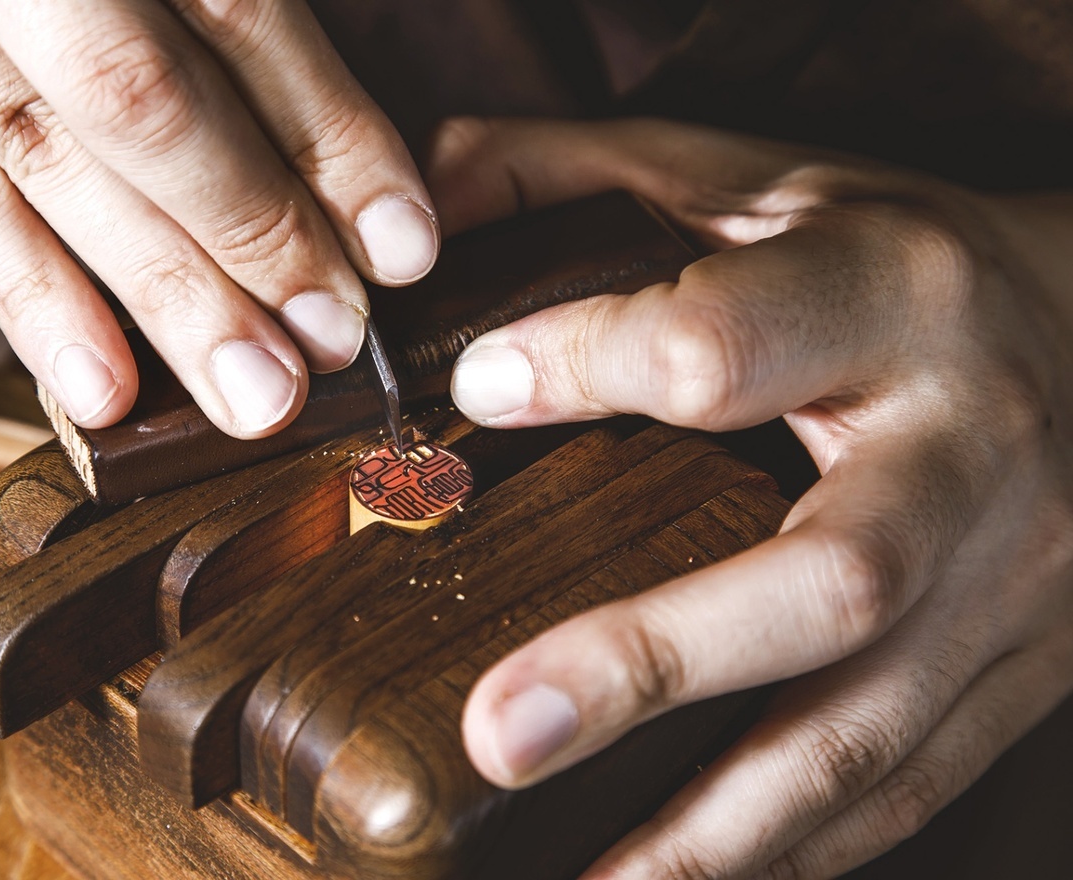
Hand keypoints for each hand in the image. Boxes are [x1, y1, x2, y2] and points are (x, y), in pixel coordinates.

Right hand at [0, 0, 437, 435]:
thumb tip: (313, 105)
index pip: (232, 6)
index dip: (327, 132)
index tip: (400, 239)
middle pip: (136, 99)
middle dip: (252, 236)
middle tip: (335, 342)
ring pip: (34, 161)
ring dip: (156, 295)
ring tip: (251, 395)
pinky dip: (15, 287)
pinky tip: (98, 383)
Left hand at [430, 117, 1072, 876]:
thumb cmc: (905, 264)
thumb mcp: (769, 182)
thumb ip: (592, 174)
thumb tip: (425, 198)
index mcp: (892, 301)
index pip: (726, 344)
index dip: (587, 365)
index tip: (470, 391)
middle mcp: (961, 458)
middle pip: (824, 579)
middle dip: (652, 663)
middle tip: (501, 732)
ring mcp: (1007, 591)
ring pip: (869, 735)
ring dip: (717, 836)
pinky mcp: (1017, 679)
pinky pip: (903, 791)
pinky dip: (789, 857)